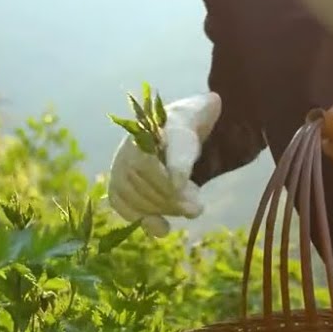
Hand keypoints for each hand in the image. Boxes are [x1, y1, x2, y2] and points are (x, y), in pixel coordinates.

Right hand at [107, 91, 221, 236]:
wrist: (164, 133)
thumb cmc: (186, 125)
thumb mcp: (201, 113)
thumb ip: (207, 112)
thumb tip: (214, 103)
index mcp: (163, 122)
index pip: (169, 144)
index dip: (176, 165)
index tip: (181, 184)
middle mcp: (135, 142)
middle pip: (152, 176)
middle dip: (175, 197)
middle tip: (197, 207)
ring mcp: (122, 164)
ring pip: (138, 193)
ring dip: (165, 208)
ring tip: (188, 207)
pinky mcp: (117, 184)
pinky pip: (123, 205)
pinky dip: (142, 219)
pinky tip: (163, 228)